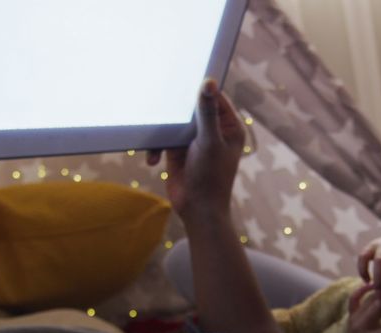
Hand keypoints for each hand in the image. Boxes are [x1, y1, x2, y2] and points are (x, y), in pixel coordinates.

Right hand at [146, 79, 244, 222]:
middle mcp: (213, 130)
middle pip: (192, 107)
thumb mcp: (209, 142)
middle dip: (176, 106)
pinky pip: (164, 138)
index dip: (201, 87)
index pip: (215, 98)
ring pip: (175, 122)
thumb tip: (208, 82)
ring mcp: (194, 140)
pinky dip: (156, 146)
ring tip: (153, 128)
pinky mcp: (178, 150)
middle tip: (161, 95)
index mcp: (229, 126)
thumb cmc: (211, 177)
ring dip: (164, 127)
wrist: (197, 210)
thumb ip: (207, 112)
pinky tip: (152, 158)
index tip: (183, 75)